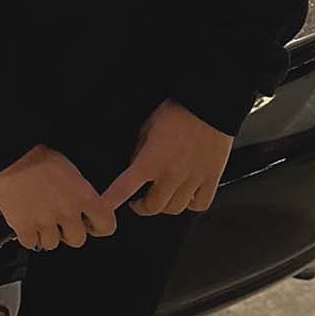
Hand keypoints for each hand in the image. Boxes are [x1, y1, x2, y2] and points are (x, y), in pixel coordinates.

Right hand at [0, 144, 117, 250]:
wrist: (11, 155)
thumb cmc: (38, 156)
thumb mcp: (70, 170)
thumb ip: (80, 193)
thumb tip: (83, 208)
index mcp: (84, 196)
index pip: (106, 226)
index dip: (98, 227)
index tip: (90, 224)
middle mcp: (67, 212)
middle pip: (78, 240)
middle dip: (69, 232)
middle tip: (59, 221)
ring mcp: (46, 222)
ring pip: (52, 244)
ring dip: (46, 234)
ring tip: (39, 219)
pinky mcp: (24, 227)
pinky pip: (30, 243)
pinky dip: (28, 235)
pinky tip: (25, 221)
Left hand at [99, 101, 231, 218]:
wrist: (208, 105)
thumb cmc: (177, 112)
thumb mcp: (147, 128)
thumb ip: (139, 151)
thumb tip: (134, 167)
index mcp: (151, 160)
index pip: (124, 187)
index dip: (111, 201)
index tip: (103, 210)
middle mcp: (171, 174)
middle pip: (153, 207)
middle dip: (143, 206)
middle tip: (139, 201)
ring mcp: (193, 179)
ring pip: (176, 208)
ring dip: (166, 205)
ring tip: (164, 195)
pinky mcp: (211, 178)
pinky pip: (200, 204)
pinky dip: (192, 203)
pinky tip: (187, 195)